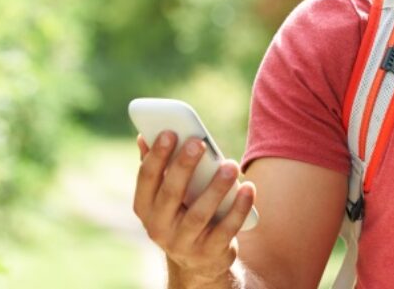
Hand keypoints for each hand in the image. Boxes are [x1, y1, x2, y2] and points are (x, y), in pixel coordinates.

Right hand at [133, 131, 256, 281]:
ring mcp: (183, 243)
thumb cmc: (181, 214)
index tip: (170, 131)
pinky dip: (238, 208)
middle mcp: (158, 227)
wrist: (198, 262)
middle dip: (184, 166)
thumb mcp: (166, 196)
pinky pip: (226, 229)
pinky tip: (248, 188)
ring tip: (231, 165)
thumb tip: (145, 135)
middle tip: (199, 142)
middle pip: (171, 193)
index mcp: (145, 208)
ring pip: (199, 214)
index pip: (146, 178)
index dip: (157, 155)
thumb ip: (158, 168)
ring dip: (216, 187)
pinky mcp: (209, 252)